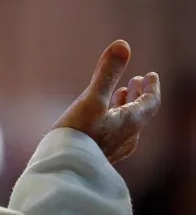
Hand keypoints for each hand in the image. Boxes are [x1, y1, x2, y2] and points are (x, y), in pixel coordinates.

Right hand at [53, 40, 160, 163]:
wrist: (63, 170)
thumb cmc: (78, 134)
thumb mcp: (92, 99)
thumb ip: (107, 72)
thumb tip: (123, 44)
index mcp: (130, 123)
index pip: (151, 103)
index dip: (152, 88)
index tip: (150, 75)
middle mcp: (127, 137)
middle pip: (140, 113)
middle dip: (138, 95)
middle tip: (136, 81)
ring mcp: (114, 149)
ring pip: (126, 124)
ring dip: (125, 106)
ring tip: (120, 95)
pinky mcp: (100, 155)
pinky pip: (114, 133)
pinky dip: (113, 119)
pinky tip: (100, 120)